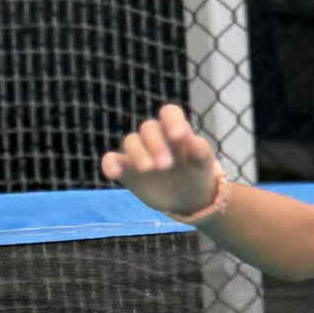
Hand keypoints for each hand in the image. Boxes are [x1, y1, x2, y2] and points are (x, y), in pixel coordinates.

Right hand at [104, 103, 222, 219]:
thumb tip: (195, 140)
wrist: (188, 199)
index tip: (178, 136)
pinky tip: (113, 173)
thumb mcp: (203, 166)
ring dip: (137, 153)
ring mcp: (139, 152)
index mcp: (175, 129)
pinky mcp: (126, 169)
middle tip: (165, 166)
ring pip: (130, 141)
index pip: (169, 113)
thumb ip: (201, 153)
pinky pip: (111, 160)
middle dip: (156, 145)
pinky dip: (110, 164)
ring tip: (147, 169)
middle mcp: (155, 137)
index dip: (172, 120)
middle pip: (148, 128)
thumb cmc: (197, 174)